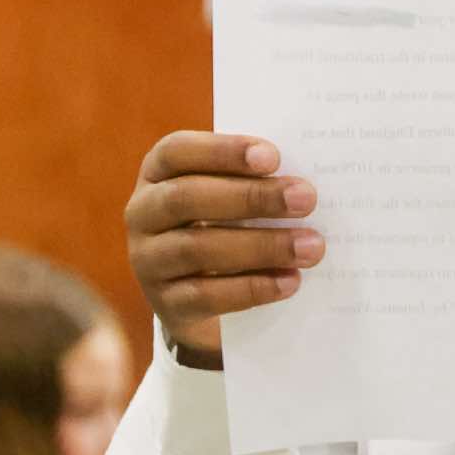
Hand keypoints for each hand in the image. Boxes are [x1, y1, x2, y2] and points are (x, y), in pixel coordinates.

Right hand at [124, 132, 324, 366]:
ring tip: (311, 246)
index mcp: (158, 171)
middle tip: (306, 198)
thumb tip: (302, 182)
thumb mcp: (232, 192)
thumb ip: (256, 179)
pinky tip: (290, 281)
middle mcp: (143, 212)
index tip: (273, 158)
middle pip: (187, 197)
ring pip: (197, 248)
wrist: (201, 292)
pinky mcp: (165, 303)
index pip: (177, 151)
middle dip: (251, 197)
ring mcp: (148, 260)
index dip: (223, 151)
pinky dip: (253, 287)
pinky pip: (206, 295)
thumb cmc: (227, 221)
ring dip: (262, 246)